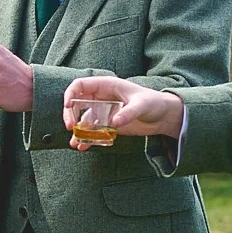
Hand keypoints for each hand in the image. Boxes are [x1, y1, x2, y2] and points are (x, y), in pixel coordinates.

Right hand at [62, 74, 183, 144]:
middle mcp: (101, 97)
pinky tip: (83, 147)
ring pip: (82, 119)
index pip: (80, 85)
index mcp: (106, 85)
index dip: (71, 94)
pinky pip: (92, 131)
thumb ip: (128, 112)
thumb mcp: (142, 105)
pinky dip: (86, 139)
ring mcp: (103, 111)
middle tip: (71, 127)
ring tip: (75, 143)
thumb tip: (114, 122)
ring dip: (77, 131)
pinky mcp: (107, 124)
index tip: (68, 106)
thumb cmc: (154, 103)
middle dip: (70, 115)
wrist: (163, 116)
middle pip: (76, 103)